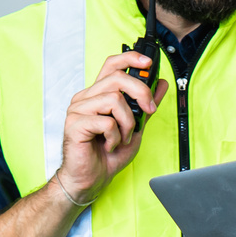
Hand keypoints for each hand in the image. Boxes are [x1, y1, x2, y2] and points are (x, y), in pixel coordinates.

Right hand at [55, 51, 167, 202]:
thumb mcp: (136, 126)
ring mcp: (78, 110)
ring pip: (113, 99)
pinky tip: (111, 145)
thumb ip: (146, 104)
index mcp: (99, 95)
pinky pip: (106, 121)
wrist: (92, 178)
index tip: (149, 62)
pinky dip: (116, 136)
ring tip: (123, 136)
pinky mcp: (75, 124)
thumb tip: (161, 84)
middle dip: (141, 92)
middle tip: (149, 111)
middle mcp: (86, 98)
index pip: (111, 65)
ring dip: (127, 122)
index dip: (130, 58)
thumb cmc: (109, 154)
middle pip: (117, 78)